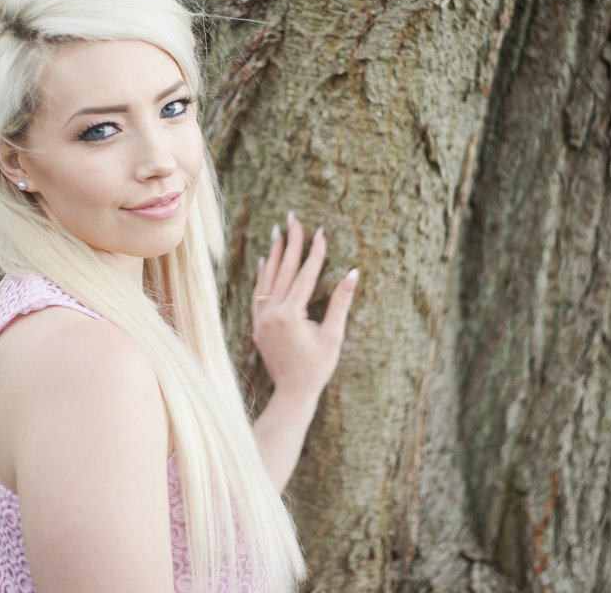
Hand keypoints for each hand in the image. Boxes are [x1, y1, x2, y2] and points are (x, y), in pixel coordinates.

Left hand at [251, 211, 357, 401]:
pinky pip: (258, 293)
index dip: (314, 252)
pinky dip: (263, 275)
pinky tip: (266, 261)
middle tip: (293, 218)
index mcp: (290, 314)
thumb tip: (353, 273)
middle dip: (290, 242)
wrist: (292, 393)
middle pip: (283, 270)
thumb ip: (341, 303)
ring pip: (268, 278)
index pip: (305, 275)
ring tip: (279, 232)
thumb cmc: (317, 367)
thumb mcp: (333, 336)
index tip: (320, 230)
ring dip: (275, 254)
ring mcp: (261, 318)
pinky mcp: (257, 324)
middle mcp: (271, 313)